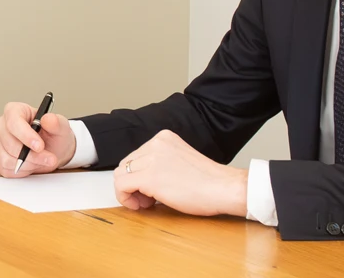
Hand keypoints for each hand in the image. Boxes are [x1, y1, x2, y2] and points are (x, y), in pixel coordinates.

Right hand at [0, 102, 76, 177]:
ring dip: (30, 164)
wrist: (52, 149)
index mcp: (14, 110)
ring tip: (44, 161)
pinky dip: (23, 170)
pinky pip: (6, 169)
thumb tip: (48, 119)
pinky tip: (34, 164)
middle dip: (32, 155)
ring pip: (7, 159)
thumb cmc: (53, 134)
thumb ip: (56, 122)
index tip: (40, 146)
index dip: (26, 136)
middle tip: (50, 158)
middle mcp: (1, 125)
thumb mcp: (61, 126)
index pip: (14, 122)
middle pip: (10, 144)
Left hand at [113, 130, 247, 217]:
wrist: (223, 188)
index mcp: (164, 137)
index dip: (138, 176)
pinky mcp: (149, 177)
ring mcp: (152, 159)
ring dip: (129, 192)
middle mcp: (156, 143)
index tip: (150, 189)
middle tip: (149, 198)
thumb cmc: (209, 181)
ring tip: (148, 202)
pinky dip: (126, 199)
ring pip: (120, 175)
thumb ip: (160, 163)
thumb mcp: (180, 160)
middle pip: (125, 165)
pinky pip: (121, 186)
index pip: (135, 156)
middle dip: (132, 183)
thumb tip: (138, 179)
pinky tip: (142, 205)